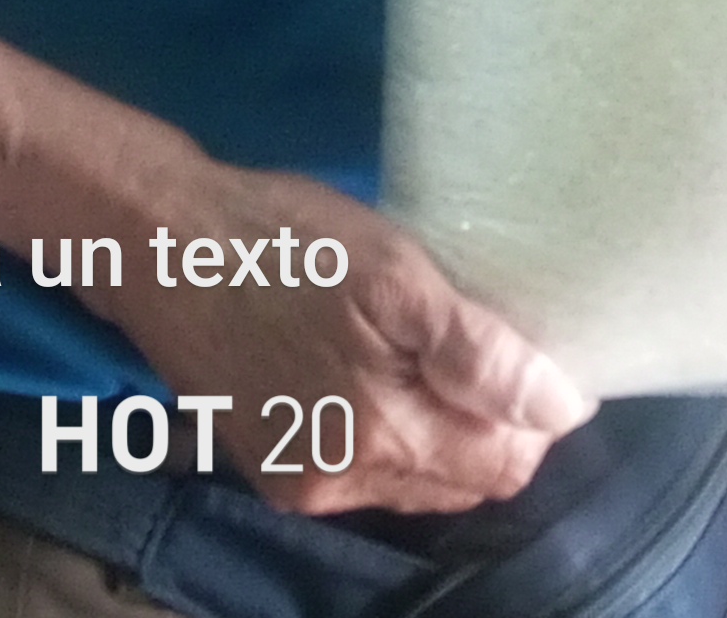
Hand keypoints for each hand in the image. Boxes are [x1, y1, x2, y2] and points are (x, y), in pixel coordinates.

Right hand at [86, 161, 590, 514]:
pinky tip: (392, 371)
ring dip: (451, 430)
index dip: (539, 412)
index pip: (505, 465)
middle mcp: (343, 482)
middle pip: (467, 479)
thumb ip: (478, 353)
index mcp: (380, 437)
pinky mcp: (275, 467)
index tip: (546, 350)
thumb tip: (561, 409)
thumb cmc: (288, 242)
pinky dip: (400, 432)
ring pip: (422, 479)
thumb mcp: (394, 273)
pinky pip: (371, 471)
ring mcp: (305, 482)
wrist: (165, 246)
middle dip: (499, 423)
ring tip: (448, 352)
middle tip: (502, 342)